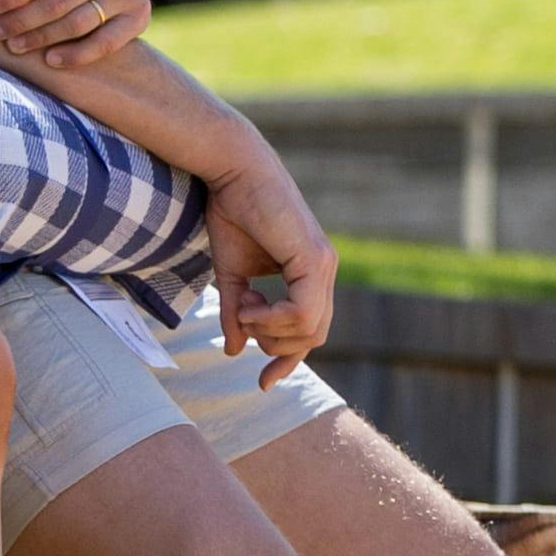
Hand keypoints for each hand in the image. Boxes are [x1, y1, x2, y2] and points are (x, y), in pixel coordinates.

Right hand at [202, 141, 335, 364]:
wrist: (232, 172)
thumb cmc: (232, 214)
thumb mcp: (231, 276)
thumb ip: (236, 313)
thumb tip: (234, 350)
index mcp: (309, 275)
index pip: (311, 330)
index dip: (288, 360)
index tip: (263, 382)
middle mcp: (323, 271)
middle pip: (313, 336)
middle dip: (277, 347)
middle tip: (243, 321)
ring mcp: (322, 265)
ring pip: (310, 329)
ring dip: (270, 331)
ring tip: (243, 306)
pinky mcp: (313, 259)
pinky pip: (303, 311)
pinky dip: (274, 319)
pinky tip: (250, 307)